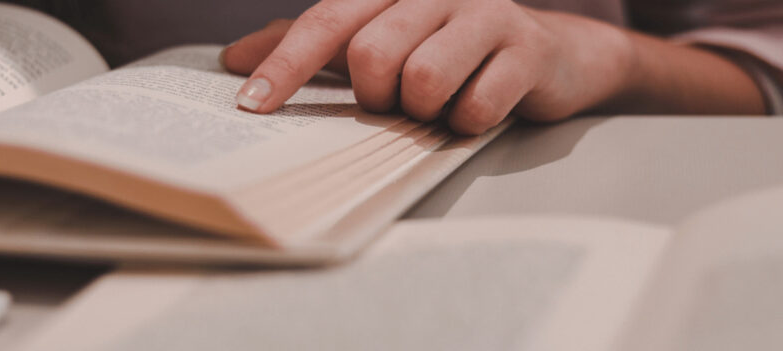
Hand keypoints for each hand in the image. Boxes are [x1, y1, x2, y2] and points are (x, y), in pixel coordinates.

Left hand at [221, 0, 638, 134]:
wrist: (548, 53)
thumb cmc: (447, 47)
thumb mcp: (374, 39)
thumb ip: (308, 44)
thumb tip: (234, 59)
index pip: (326, 20)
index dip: (285, 64)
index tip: (251, 104)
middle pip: (372, 54)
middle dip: (376, 96)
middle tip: (397, 102)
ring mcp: (484, 13)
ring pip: (423, 79)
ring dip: (424, 111)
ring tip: (439, 105)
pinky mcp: (525, 48)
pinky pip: (475, 106)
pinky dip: (466, 124)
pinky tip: (474, 112)